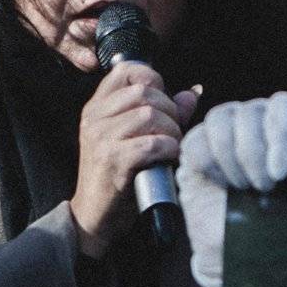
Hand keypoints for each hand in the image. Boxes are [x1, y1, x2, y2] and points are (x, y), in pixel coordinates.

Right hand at [68, 63, 198, 260]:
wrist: (94, 217)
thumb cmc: (117, 177)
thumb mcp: (132, 139)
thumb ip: (162, 113)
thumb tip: (192, 93)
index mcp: (96, 108)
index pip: (125, 69)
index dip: (152, 78)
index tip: (163, 101)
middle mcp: (94, 118)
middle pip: (144, 92)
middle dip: (169, 110)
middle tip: (173, 132)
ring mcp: (101, 139)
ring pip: (150, 115)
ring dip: (171, 131)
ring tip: (171, 147)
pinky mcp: (113, 161)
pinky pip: (152, 143)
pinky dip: (168, 149)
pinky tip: (169, 159)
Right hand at [179, 91, 286, 286]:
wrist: (250, 247)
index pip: (283, 105)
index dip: (280, 136)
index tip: (280, 173)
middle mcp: (255, 117)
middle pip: (251, 112)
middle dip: (255, 154)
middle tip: (264, 188)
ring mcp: (223, 129)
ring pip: (221, 119)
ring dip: (232, 159)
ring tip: (244, 188)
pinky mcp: (196, 147)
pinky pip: (196, 140)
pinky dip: (208, 163)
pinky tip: (220, 183)